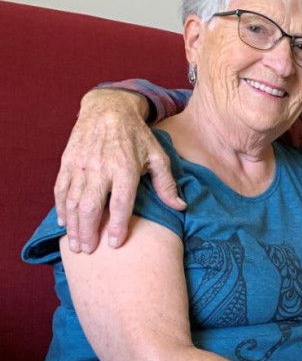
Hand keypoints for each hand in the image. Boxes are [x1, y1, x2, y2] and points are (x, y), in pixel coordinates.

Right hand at [54, 89, 184, 252]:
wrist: (108, 109)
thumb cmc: (138, 136)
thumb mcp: (158, 156)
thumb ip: (167, 184)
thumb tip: (181, 207)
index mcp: (125, 168)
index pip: (120, 202)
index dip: (117, 224)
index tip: (115, 244)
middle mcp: (101, 168)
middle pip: (91, 205)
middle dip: (88, 231)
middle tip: (88, 251)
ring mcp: (81, 165)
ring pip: (73, 200)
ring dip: (72, 225)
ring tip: (76, 245)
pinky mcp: (68, 161)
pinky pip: (61, 188)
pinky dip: (61, 207)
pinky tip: (63, 223)